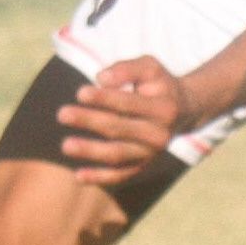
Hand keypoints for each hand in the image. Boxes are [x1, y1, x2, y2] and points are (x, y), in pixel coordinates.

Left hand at [56, 55, 196, 186]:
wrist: (183, 110)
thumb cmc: (158, 84)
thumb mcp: (150, 67)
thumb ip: (127, 69)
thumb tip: (100, 78)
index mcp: (164, 108)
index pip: (129, 104)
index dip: (104, 98)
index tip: (79, 92)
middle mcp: (160, 134)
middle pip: (120, 128)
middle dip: (89, 120)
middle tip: (62, 114)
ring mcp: (151, 153)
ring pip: (118, 155)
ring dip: (90, 151)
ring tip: (65, 145)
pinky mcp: (143, 166)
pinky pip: (120, 175)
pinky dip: (100, 177)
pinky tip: (78, 175)